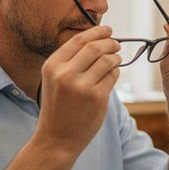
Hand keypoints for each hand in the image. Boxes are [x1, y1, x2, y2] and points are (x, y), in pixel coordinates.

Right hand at [34, 26, 120, 156]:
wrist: (56, 139)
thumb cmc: (58, 107)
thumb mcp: (54, 80)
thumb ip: (70, 60)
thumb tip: (97, 39)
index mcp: (52, 66)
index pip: (78, 40)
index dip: (97, 31)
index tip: (107, 30)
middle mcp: (65, 74)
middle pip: (95, 47)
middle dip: (110, 42)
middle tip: (116, 44)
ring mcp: (82, 86)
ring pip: (107, 60)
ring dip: (116, 57)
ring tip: (116, 59)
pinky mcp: (97, 98)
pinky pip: (113, 76)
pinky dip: (116, 72)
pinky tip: (113, 74)